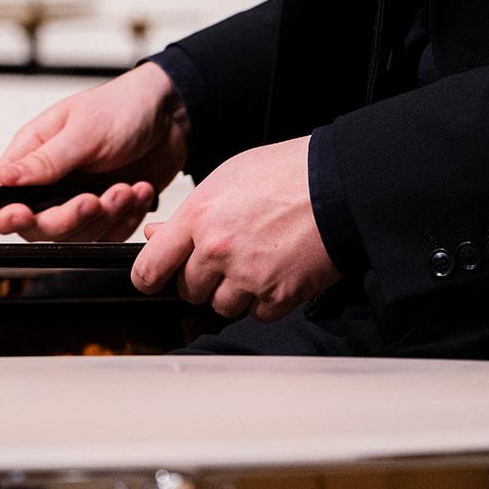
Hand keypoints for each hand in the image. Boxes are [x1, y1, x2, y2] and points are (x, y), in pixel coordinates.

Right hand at [0, 62, 187, 241]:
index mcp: (31, 154)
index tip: (25, 214)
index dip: (5, 214)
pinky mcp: (106, 212)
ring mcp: (77, 198)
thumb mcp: (83, 130)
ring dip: (104, 218)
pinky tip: (139, 192)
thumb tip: (2, 179)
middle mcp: (49, 182)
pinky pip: (106, 234)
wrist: (172, 114)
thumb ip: (44, 160)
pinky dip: (125, 219)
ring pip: (74, 235)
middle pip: (36, 226)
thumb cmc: (123, 107)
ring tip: (126, 189)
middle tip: (93, 201)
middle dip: (66, 219)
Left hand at [132, 136, 340, 321]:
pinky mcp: (278, 295)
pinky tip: (275, 272)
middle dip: (202, 279)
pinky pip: (256, 314)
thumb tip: (157, 234)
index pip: (150, 267)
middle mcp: (218, 250)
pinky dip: (263, 301)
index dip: (148, 277)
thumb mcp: (225, 179)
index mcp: (199, 217)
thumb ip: (189, 213)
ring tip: (255, 261)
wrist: (340, 185)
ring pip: (220, 306)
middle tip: (225, 257)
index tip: (153, 279)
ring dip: (233, 292)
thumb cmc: (287, 174)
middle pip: (187, 290)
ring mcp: (248, 276)